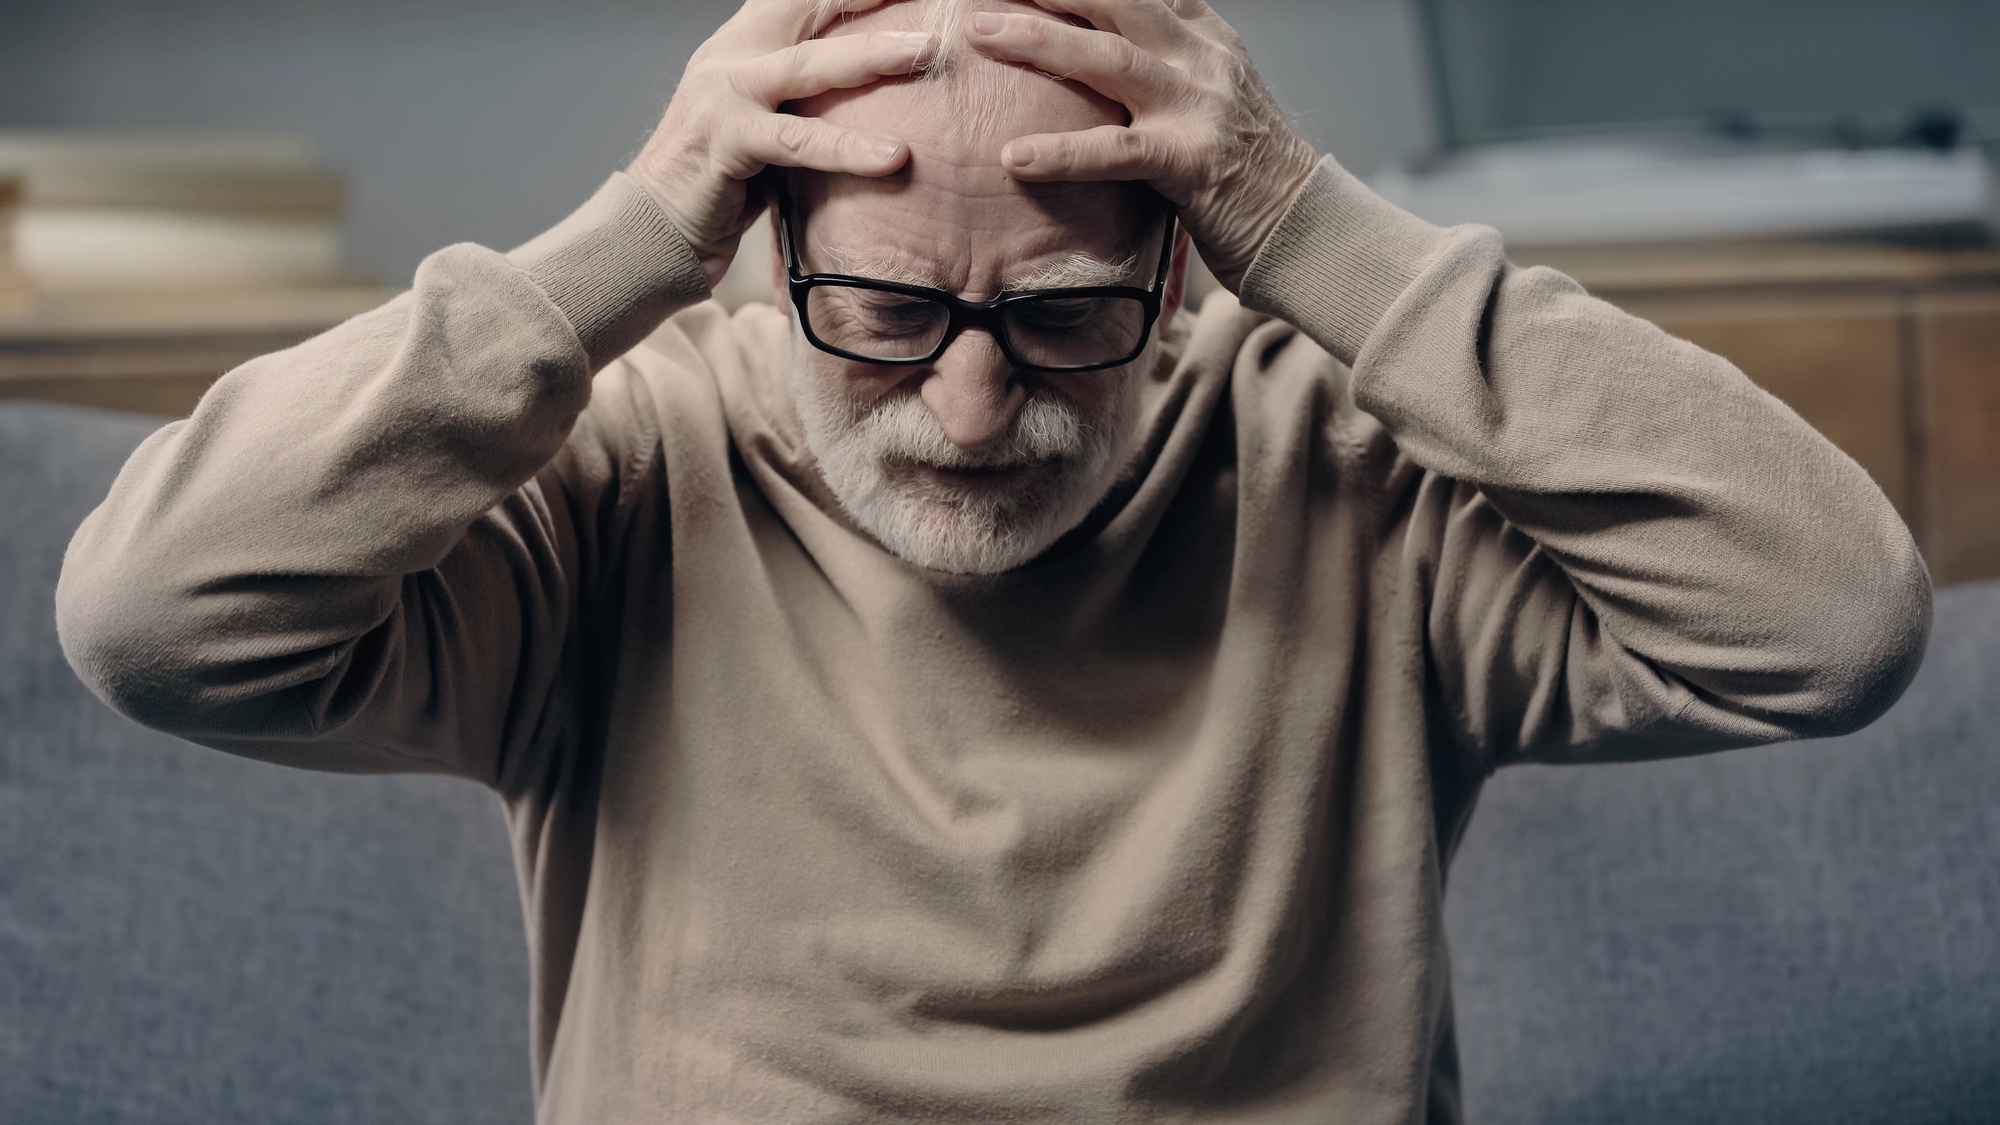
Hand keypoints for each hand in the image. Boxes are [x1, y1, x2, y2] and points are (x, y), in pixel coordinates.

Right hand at [628, 0, 933, 287]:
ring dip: (874, 54)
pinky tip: (894, 157)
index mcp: (743, 44)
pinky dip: (848, 149)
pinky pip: (798, 142)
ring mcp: (723, 94)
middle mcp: (730, 55)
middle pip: (809, 5)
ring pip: (811, 64)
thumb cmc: (719, 185)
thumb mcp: (765, 125)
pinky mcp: (725, 141)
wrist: (652, 232)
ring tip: (927, 52)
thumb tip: (872, 90)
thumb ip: (804, 98)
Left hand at [964, 0, 1319, 292]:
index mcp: (1204, 36)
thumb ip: (1162, 60)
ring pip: (1110, 59)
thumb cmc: (1241, 166)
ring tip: (982, 34)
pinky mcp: (1192, 162)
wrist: (1302, 221)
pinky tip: (1017, 157)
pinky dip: (1064, 154)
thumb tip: (1095, 45)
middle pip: (1117, 1)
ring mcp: (1199, 106)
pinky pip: (1118, 153)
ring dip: (1040, 42)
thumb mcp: (1207, 93)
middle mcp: (1202, 58)